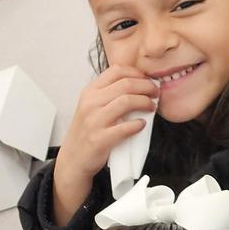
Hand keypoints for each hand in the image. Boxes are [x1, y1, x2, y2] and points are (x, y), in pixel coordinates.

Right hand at [51, 67, 158, 225]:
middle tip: (155, 93)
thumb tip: (138, 86)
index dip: (137, 73)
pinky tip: (141, 124)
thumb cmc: (86, 132)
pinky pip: (126, 127)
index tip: (147, 79)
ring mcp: (95, 120)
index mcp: (90, 91)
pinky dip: (138, 124)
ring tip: (151, 107)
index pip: (117, 70)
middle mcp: (90, 102)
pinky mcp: (101, 138)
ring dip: (145, 102)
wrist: (73, 159)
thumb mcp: (91, 106)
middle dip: (147, 86)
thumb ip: (108, 94)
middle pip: (126, 84)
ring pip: (127, 101)